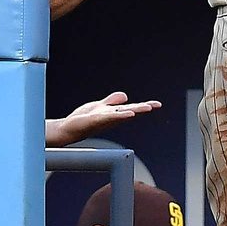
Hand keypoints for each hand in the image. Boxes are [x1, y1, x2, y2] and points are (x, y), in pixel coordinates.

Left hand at [46, 92, 161, 146]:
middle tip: (156, 106)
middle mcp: (112, 118)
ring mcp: (105, 119)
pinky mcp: (97, 120)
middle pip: (131, 111)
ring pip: (123, 114)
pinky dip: (120, 115)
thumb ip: (112, 101)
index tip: (158, 105)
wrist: (69, 128)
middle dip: (143, 108)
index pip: (132, 109)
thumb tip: (126, 96)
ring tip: (147, 108)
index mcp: (115, 113)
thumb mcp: (101, 106)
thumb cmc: (84, 120)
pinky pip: (110, 117)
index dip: (144, 106)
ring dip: (135, 111)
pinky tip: (129, 114)